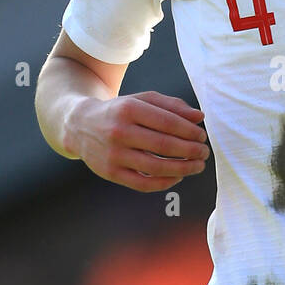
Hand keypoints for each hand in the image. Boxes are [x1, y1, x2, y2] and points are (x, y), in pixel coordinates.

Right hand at [67, 91, 209, 191]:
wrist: (80, 125)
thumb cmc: (120, 112)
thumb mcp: (142, 100)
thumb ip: (172, 106)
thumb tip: (200, 117)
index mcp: (128, 109)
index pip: (167, 122)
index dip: (189, 131)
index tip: (202, 136)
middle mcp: (119, 132)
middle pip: (163, 145)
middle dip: (190, 151)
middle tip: (204, 152)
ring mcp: (113, 154)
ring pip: (155, 167)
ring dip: (183, 168)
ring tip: (198, 166)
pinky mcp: (110, 173)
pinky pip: (143, 184)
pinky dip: (165, 182)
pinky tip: (178, 176)